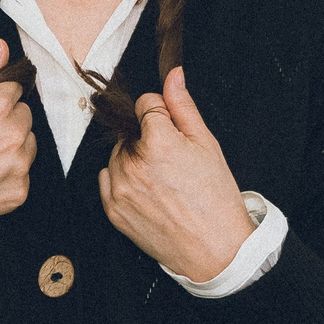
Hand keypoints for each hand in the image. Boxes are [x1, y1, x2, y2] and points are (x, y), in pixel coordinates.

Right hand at [0, 38, 36, 244]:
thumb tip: (2, 48)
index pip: (14, 90)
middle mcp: (14, 134)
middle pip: (24, 117)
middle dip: (5, 122)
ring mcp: (19, 165)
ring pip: (27, 146)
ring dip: (10, 148)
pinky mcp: (19, 192)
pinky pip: (22, 175)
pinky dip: (6, 176)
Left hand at [97, 65, 254, 281]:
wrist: (214, 249)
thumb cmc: (215, 197)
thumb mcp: (206, 144)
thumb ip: (183, 107)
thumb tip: (173, 74)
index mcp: (157, 142)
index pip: (145, 104)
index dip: (162, 114)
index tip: (173, 130)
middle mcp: (132, 163)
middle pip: (131, 131)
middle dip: (148, 139)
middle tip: (173, 163)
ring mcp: (119, 188)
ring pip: (118, 155)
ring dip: (134, 159)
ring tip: (163, 181)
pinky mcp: (112, 209)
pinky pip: (108, 179)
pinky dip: (123, 180)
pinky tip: (148, 193)